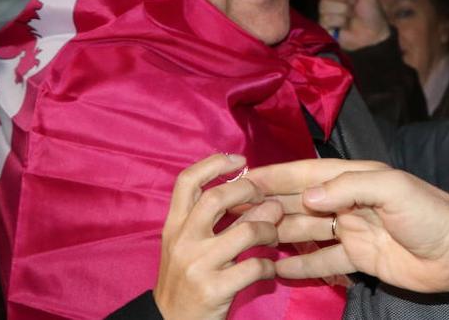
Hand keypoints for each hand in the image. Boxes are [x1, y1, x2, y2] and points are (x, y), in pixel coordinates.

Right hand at [154, 154, 280, 319]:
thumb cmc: (184, 281)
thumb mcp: (183, 246)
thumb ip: (203, 219)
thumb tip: (243, 187)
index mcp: (173, 227)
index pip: (186, 181)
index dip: (214, 163)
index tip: (239, 161)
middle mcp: (182, 241)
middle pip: (218, 198)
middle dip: (250, 192)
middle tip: (266, 200)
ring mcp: (197, 265)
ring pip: (246, 230)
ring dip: (269, 228)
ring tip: (274, 234)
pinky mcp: (214, 288)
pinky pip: (255, 266)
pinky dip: (270, 265)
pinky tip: (271, 268)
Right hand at [247, 159, 448, 296]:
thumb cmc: (429, 213)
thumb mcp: (391, 189)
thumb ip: (348, 188)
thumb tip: (306, 195)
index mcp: (356, 178)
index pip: (307, 174)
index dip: (274, 175)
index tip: (241, 177)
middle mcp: (350, 201)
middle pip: (300, 203)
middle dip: (267, 206)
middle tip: (229, 215)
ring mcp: (353, 230)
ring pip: (306, 232)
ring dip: (278, 235)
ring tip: (243, 241)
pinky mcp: (359, 258)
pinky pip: (322, 262)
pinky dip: (299, 266)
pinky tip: (274, 270)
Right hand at [319, 0, 390, 50]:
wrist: (373, 37)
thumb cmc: (372, 15)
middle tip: (354, 3)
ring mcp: (326, 12)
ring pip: (325, 6)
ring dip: (344, 12)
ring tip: (351, 18)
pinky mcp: (324, 26)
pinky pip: (325, 19)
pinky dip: (340, 23)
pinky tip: (344, 27)